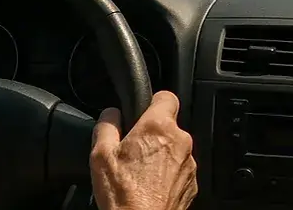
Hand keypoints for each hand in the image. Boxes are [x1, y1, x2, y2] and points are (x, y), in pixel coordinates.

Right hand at [90, 91, 197, 209]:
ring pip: (175, 148)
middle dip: (153, 134)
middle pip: (169, 125)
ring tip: (140, 172)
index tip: (142, 112)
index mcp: (158, 127)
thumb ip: (106, 125)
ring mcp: (189, 163)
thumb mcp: (100, 155)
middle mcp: (180, 141)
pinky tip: (150, 185)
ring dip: (161, 154)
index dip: (152, 102)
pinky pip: (180, 169)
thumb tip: (111, 114)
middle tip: (133, 150)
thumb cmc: (123, 195)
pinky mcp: (192, 183)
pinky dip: (168, 173)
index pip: (166, 96)